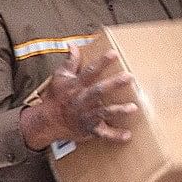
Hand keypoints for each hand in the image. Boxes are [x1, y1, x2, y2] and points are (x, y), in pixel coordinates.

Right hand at [17, 44, 139, 151]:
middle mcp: (83, 100)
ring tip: (133, 107)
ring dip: (118, 110)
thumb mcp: (60, 77)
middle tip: (129, 76)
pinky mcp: (90, 129)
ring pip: (104, 113)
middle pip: (99, 90)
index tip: (114, 53)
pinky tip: (127, 135)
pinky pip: (103, 134)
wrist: (48, 121)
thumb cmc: (56, 97)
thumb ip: (70, 62)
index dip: (101, 62)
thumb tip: (73, 45)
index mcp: (77, 86)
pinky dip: (115, 136)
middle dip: (114, 84)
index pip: (90, 71)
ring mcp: (87, 116)